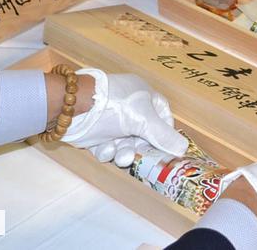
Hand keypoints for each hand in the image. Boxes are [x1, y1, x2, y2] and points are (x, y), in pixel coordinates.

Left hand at [63, 69, 188, 162]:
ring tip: (120, 156)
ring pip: (126, 144)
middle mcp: (131, 109)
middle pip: (145, 136)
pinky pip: (109, 148)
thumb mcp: (143, 119)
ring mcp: (114, 122)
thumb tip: (184, 148)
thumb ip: (163, 135)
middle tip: (140, 159)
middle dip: (141, 149)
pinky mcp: (98, 134)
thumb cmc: (114, 105)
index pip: (164, 118)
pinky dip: (108, 151)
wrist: (73, 107)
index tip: (168, 152)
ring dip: (124, 152)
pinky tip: (104, 150)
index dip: (166, 135)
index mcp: (145, 98)